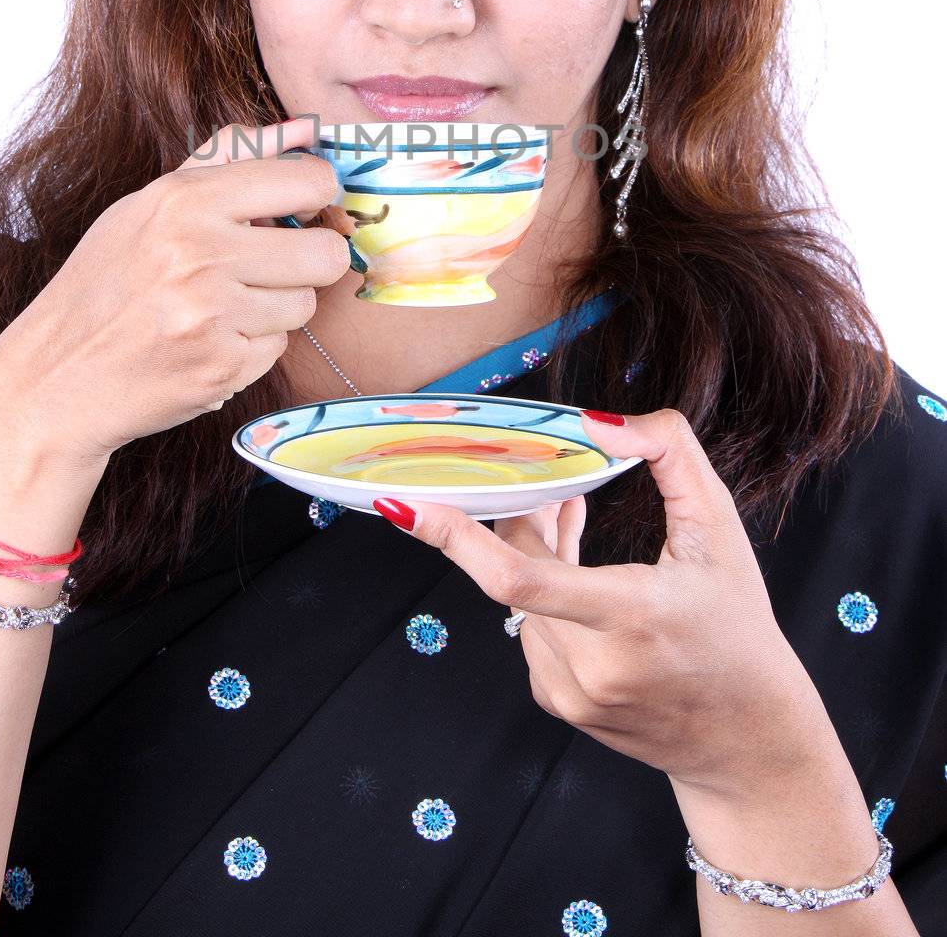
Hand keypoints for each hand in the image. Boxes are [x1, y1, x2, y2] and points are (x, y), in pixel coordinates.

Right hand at [0, 116, 351, 464]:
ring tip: (224, 306)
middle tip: (274, 264)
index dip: (318, 197)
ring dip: (276, 306)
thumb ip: (231, 157)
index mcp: (184, 200)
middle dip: (310, 259)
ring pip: (305, 303)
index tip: (301, 209)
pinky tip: (208, 340)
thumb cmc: (105, 283)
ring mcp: (212, 315)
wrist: (55, 376)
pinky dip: (251, 346)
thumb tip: (306, 128)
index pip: (310, 181)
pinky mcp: (222, 368)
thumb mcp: (150, 204)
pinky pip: (279, 348)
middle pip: (326, 252)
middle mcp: (201, 253)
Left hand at [373, 407, 827, 798]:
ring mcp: (570, 693)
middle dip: (525, 519)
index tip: (409, 508)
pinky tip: (581, 583)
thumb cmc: (736, 625)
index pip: (520, 579)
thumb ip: (671, 454)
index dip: (457, 538)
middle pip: (517, 571)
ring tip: (577, 527)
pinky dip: (544, 598)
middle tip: (556, 488)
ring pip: (520, 598)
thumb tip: (599, 421)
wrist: (749, 737)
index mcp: (629, 617)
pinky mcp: (560, 705)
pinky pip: (530, 630)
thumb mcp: (720, 529)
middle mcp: (591, 664)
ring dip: (537, 557)